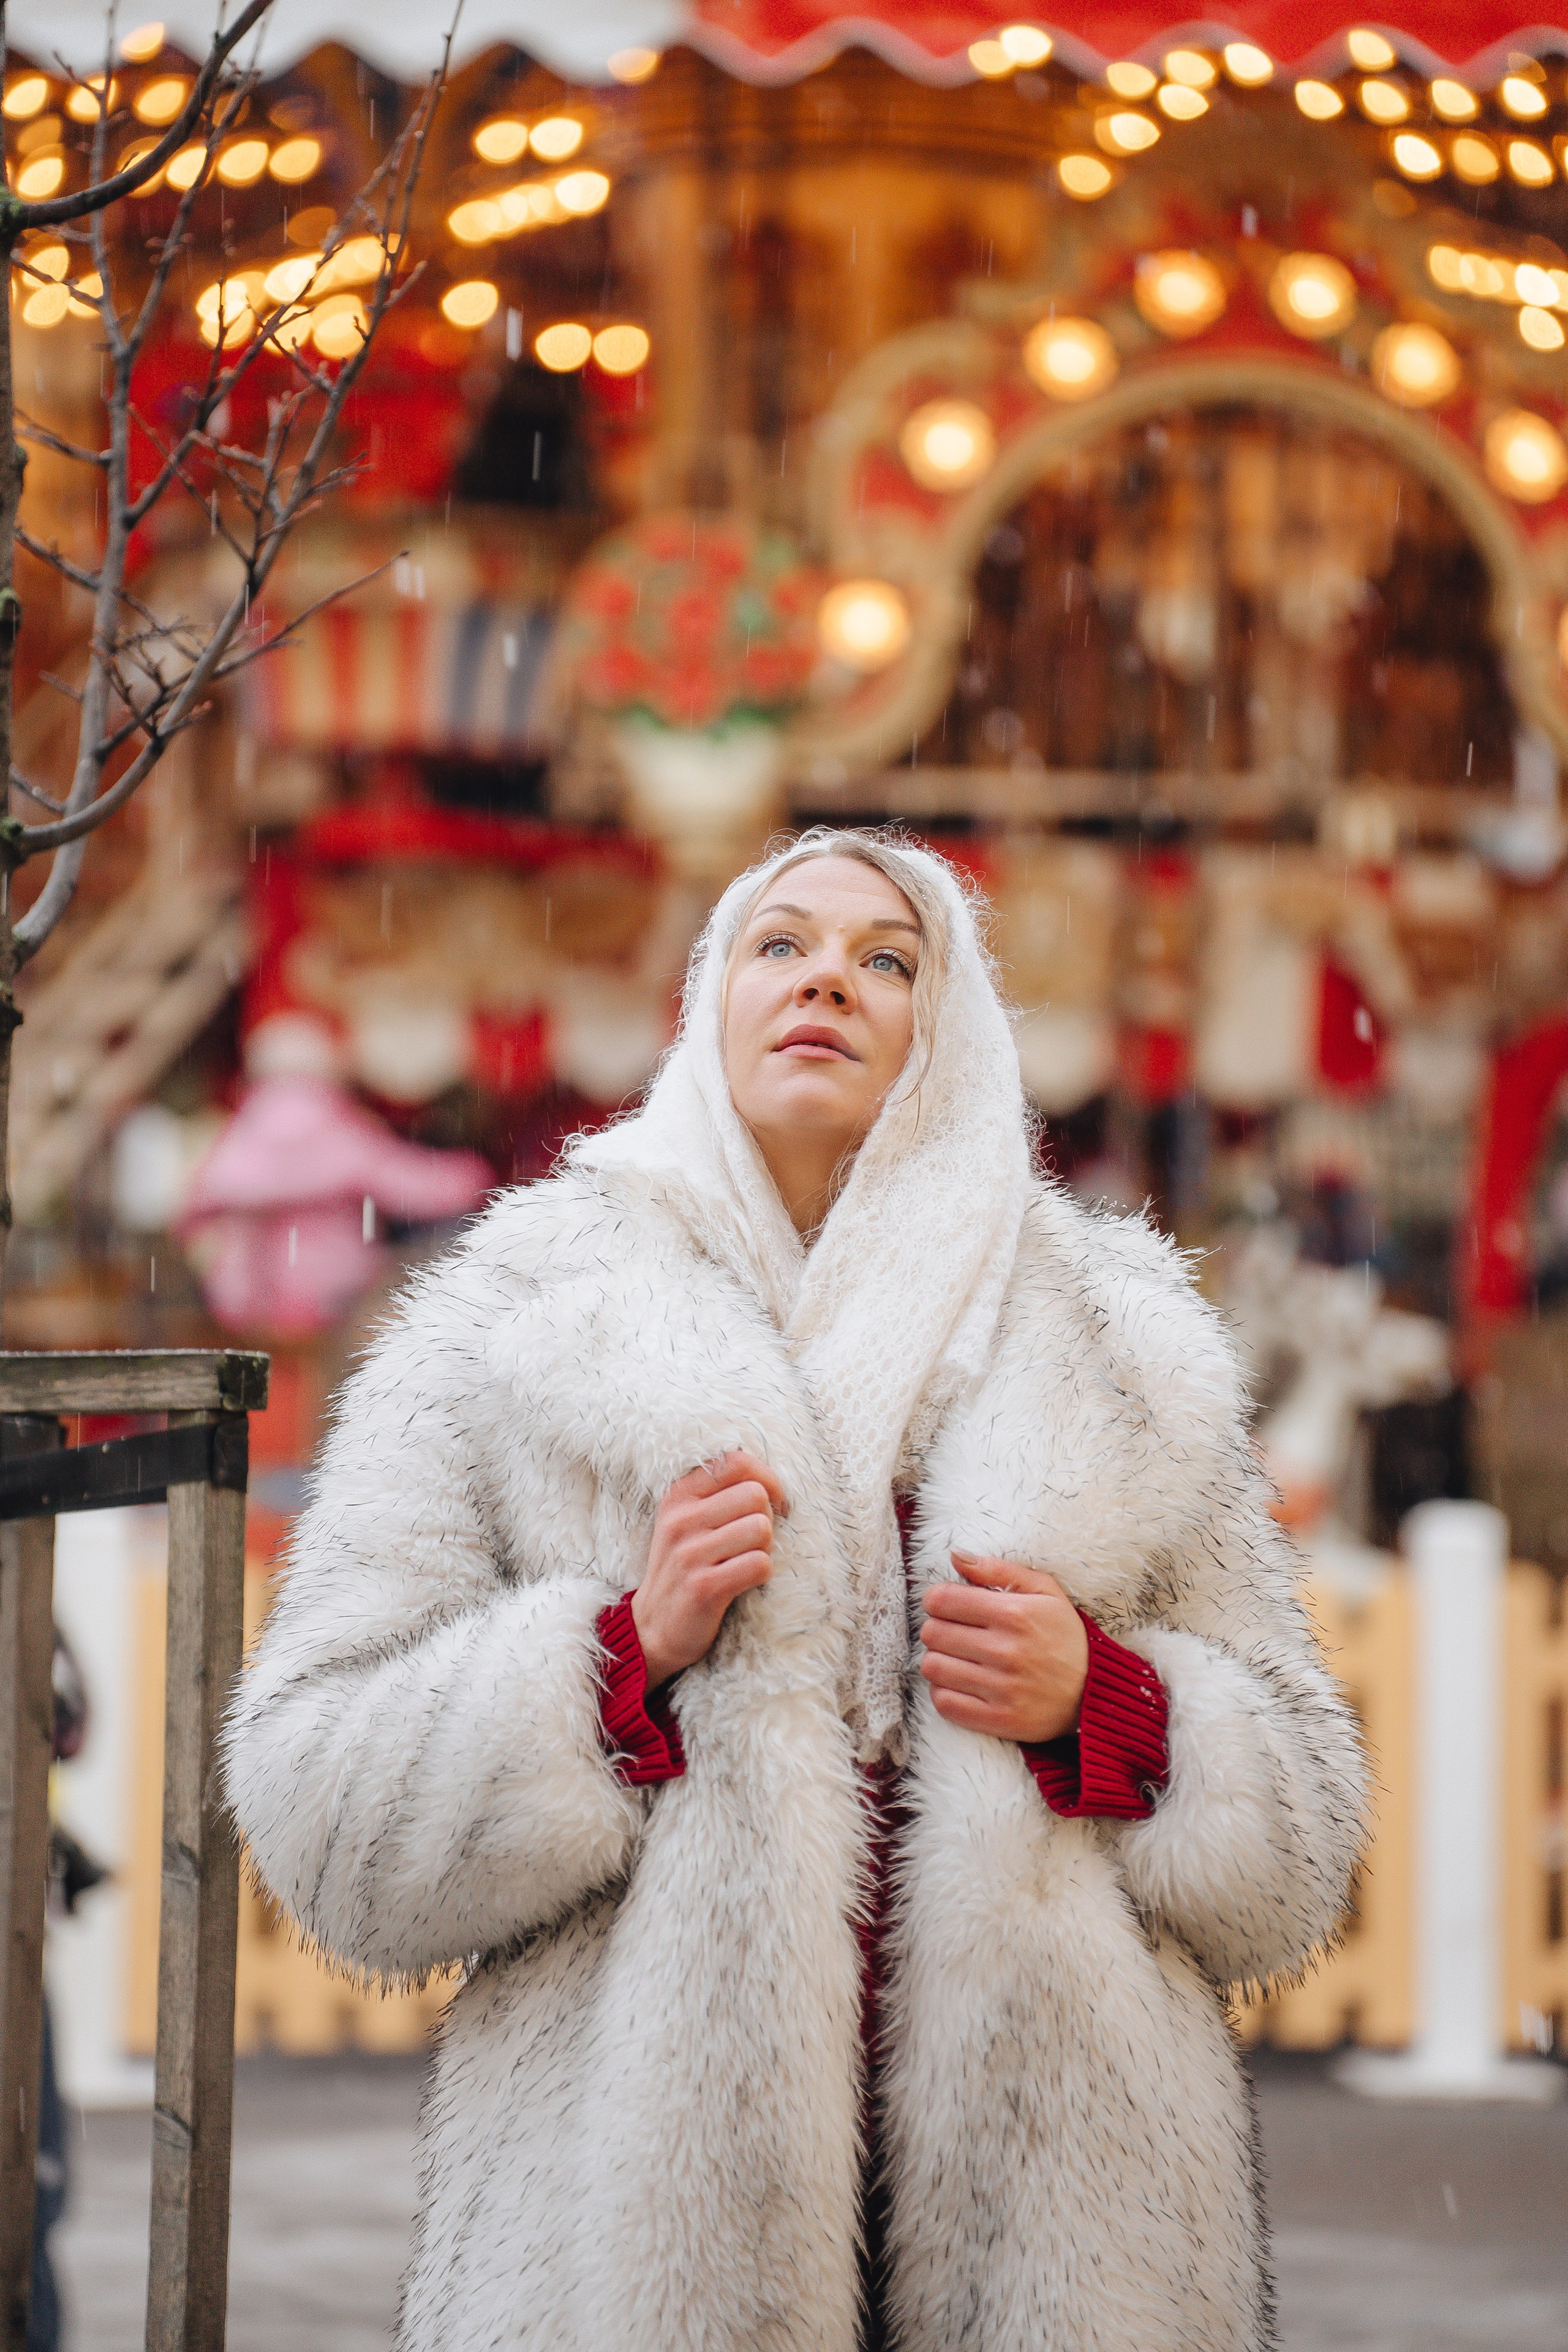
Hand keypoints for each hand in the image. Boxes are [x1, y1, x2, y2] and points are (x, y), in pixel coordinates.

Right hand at [631, 1452, 786, 1691]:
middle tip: (753, 1541)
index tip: (773, 1503)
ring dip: (764, 1548)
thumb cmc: (684, 1568)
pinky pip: (760, 1564)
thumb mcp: (688, 1522)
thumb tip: (772, 1482)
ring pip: (761, 1529)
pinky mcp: (704, 1587)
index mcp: (678, 1496)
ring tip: (744, 1562)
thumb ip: (719, 1495)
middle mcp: (680, 1520)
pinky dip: (762, 1574)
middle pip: (755, 1495)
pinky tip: (743, 1582)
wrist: (653, 1628)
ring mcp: (689, 1553)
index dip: (767, 1479)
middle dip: (766, 1518)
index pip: (736, 1462)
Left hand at [919, 1551, 1088, 1744]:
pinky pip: (944, 1702)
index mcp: (1014, 1614)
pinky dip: (944, 1691)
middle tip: (955, 1632)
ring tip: (957, 1658)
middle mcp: (1005, 1651)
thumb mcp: (1045, 1591)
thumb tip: (956, 1555)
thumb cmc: (1065, 1636)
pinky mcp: (998, 1719)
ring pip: (933, 1667)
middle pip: (932, 1633)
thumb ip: (999, 1569)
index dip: (937, 1600)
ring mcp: (1001, 1689)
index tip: (949, 1606)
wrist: (1095, 1692)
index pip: (942, 1600)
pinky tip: (960, 1683)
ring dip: (939, 1659)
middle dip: (938, 1628)